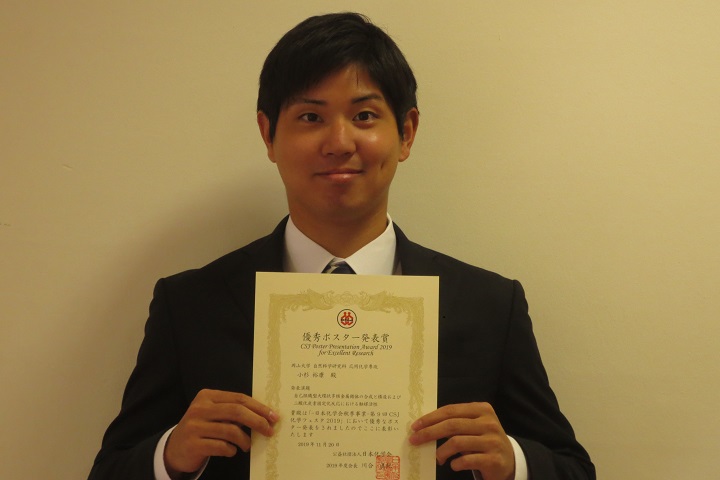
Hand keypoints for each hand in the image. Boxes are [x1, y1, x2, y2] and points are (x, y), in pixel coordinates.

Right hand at [164, 389, 278, 477]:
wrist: (174, 449)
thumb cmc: (202, 429)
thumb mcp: (213, 414)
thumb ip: (232, 411)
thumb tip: (264, 416)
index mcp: (207, 396)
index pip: (239, 398)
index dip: (259, 407)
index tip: (273, 416)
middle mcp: (200, 408)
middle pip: (236, 411)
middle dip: (257, 421)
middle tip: (269, 431)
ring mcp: (195, 426)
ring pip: (230, 430)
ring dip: (245, 440)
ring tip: (247, 445)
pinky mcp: (193, 444)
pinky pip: (221, 446)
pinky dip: (231, 450)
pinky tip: (231, 451)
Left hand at [408, 402, 513, 479]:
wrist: (510, 460)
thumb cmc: (484, 440)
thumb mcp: (473, 426)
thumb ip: (455, 423)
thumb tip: (424, 427)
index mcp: (481, 409)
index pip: (450, 411)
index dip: (430, 418)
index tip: (415, 426)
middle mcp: (488, 423)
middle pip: (452, 425)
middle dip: (429, 433)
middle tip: (415, 440)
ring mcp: (492, 441)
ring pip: (457, 442)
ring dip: (441, 451)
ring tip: (437, 457)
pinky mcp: (493, 459)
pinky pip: (466, 460)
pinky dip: (455, 464)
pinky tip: (454, 465)